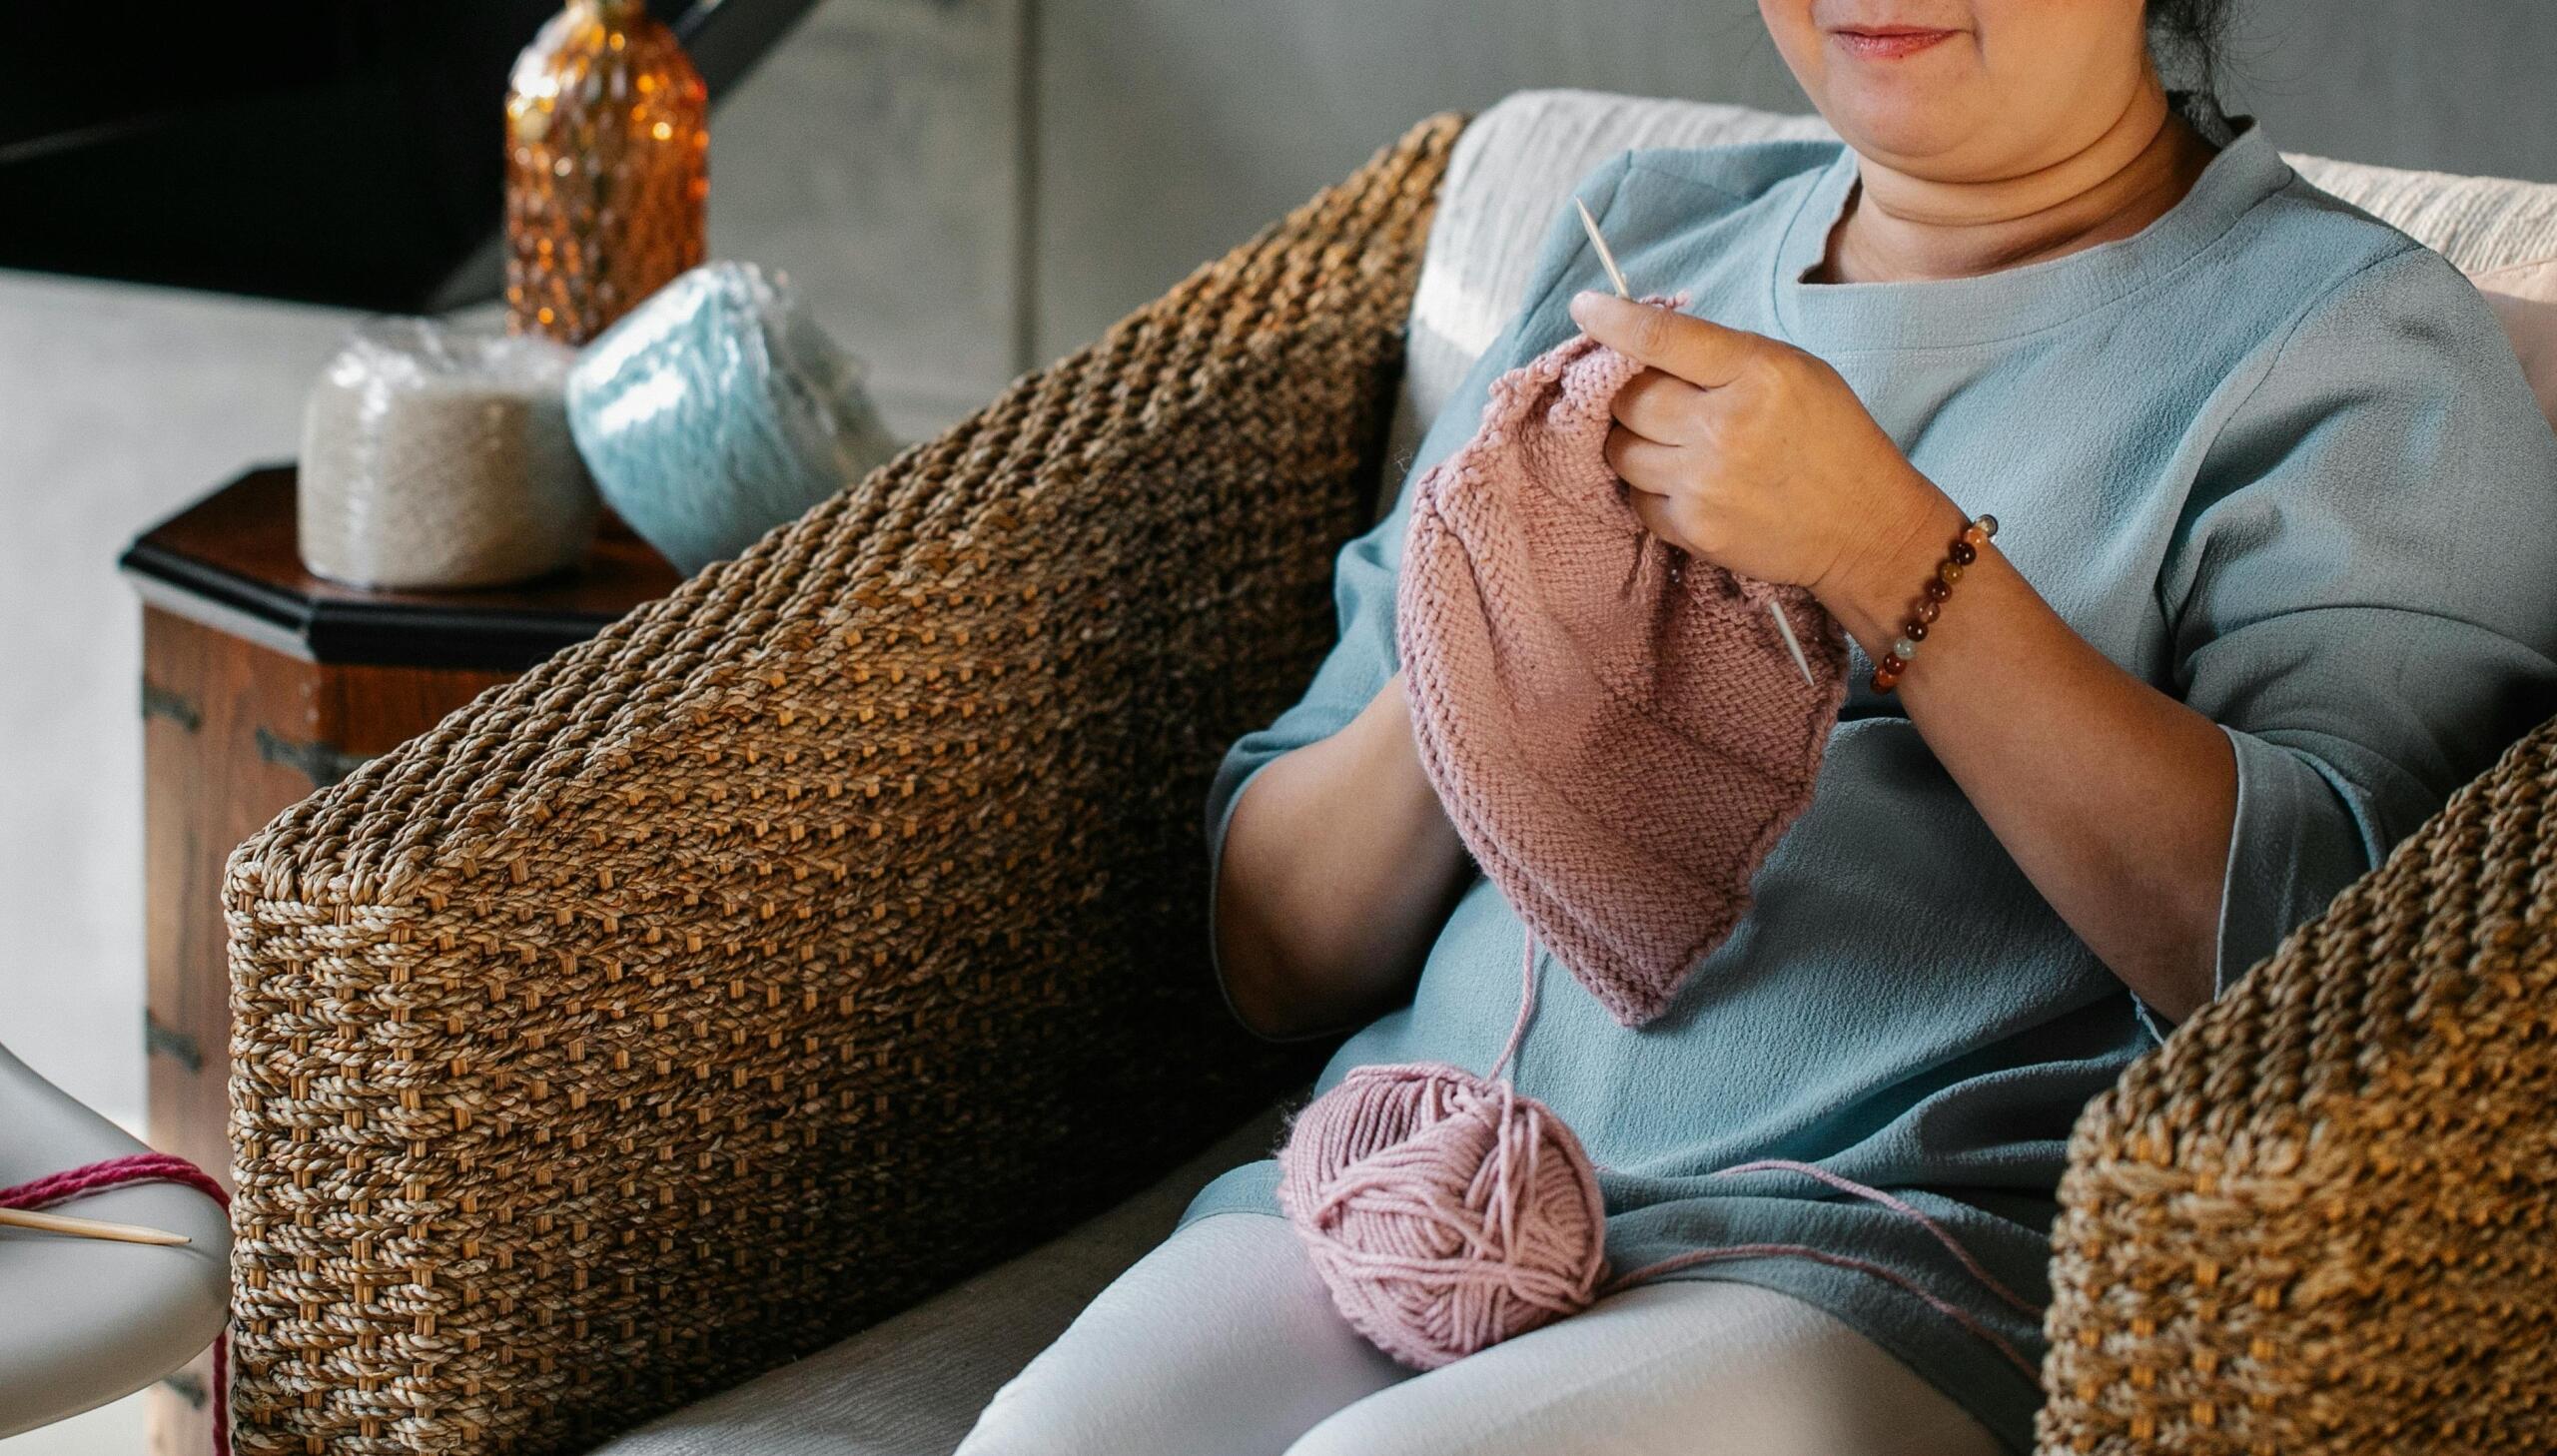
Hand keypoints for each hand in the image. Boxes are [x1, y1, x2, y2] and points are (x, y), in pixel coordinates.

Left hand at [1568, 291, 1946, 614]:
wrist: (1866, 528)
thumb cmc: (1832, 438)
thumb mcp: (1795, 370)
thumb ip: (1723, 355)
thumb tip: (1644, 341)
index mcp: (1757, 372)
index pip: (1661, 338)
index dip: (1611, 320)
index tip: (1584, 308)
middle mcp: (1725, 427)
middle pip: (1627, 399)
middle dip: (1627, 393)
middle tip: (1649, 396)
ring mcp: (1705, 483)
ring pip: (1620, 450)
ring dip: (1632, 441)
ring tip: (1670, 440)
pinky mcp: (1694, 529)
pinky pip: (1636, 498)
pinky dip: (1648, 486)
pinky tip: (1684, 481)